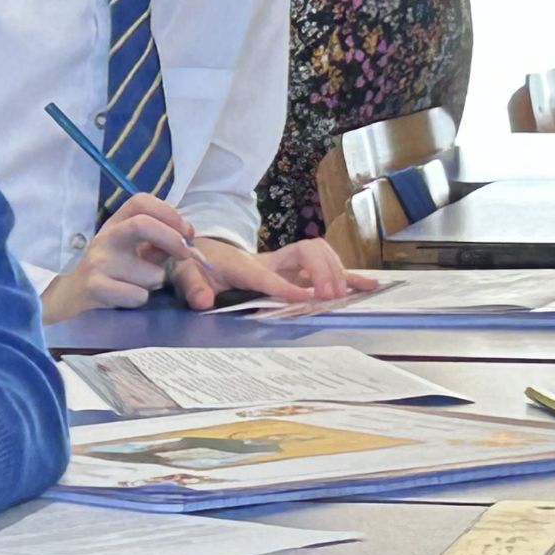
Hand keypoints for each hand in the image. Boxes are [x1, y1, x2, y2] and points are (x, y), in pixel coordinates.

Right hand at [39, 194, 199, 321]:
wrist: (68, 296)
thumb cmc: (108, 270)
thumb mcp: (129, 249)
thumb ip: (156, 241)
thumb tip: (185, 238)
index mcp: (115, 223)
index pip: (142, 202)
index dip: (169, 213)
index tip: (187, 232)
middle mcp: (105, 238)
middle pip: (142, 225)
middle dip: (172, 239)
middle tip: (185, 254)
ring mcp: (98, 262)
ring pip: (151, 273)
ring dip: (156, 282)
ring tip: (139, 284)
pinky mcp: (95, 287)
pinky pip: (138, 295)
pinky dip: (141, 299)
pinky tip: (125, 298)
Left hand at [180, 233, 374, 306]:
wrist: (201, 251)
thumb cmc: (196, 265)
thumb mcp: (185, 275)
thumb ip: (193, 288)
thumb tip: (203, 302)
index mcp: (242, 263)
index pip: (266, 274)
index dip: (284, 286)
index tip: (304, 299)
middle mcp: (270, 259)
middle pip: (305, 252)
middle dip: (320, 271)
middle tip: (326, 296)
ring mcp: (286, 262)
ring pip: (320, 253)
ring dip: (336, 270)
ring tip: (342, 295)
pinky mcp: (297, 270)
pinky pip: (326, 268)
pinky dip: (349, 276)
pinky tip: (370, 286)